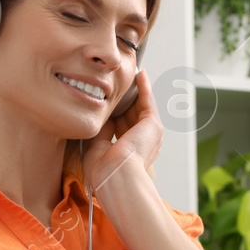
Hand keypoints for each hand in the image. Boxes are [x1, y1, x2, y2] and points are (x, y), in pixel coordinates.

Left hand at [81, 68, 162, 193]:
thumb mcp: (96, 147)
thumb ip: (100, 131)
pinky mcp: (153, 124)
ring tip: (129, 73)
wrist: (116, 176)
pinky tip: (140, 74)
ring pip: (140, 106)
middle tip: (117, 83)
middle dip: (124, 99)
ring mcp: (149, 133)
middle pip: (131, 115)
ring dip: (135, 90)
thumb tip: (100, 117)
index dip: (114, 113)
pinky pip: (148, 100)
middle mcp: (142, 142)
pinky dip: (144, 86)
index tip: (106, 101)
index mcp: (128, 151)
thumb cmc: (104, 171)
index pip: (121, 127)